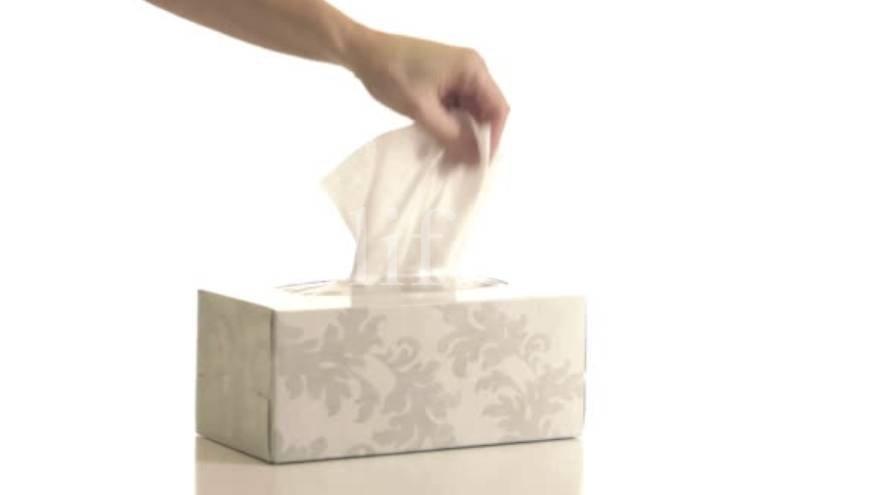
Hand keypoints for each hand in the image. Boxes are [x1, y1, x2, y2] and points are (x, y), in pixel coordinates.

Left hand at [345, 30, 508, 162]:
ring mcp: (456, 75)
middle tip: (461, 166)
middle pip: (485, 112)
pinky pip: (455, 108)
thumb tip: (474, 159)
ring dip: (461, 135)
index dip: (493, 138)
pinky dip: (449, 126)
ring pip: (469, 112)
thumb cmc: (392, 75)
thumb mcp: (422, 110)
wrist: (362, 52)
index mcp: (472, 69)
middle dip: (475, 139)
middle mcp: (470, 70)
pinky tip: (439, 144)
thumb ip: (450, 135)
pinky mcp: (443, 81)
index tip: (480, 162)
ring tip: (448, 159)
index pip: (498, 109)